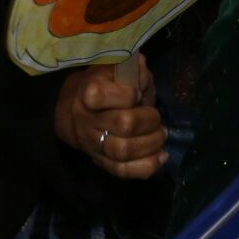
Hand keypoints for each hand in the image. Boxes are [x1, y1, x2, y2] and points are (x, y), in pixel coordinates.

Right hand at [54, 61, 165, 181]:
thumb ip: (132, 70)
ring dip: (151, 143)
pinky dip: (147, 166)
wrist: (76, 112)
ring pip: (124, 152)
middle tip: (156, 117)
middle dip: (149, 120)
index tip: (137, 92)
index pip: (104, 95)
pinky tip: (161, 156)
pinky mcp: (102, 162)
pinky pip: (124, 171)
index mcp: (89, 92)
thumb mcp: (117, 70)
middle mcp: (87, 120)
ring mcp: (93, 144)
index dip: (129, 94)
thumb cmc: (105, 86)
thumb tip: (141, 68)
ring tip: (161, 134)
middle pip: (123, 125)